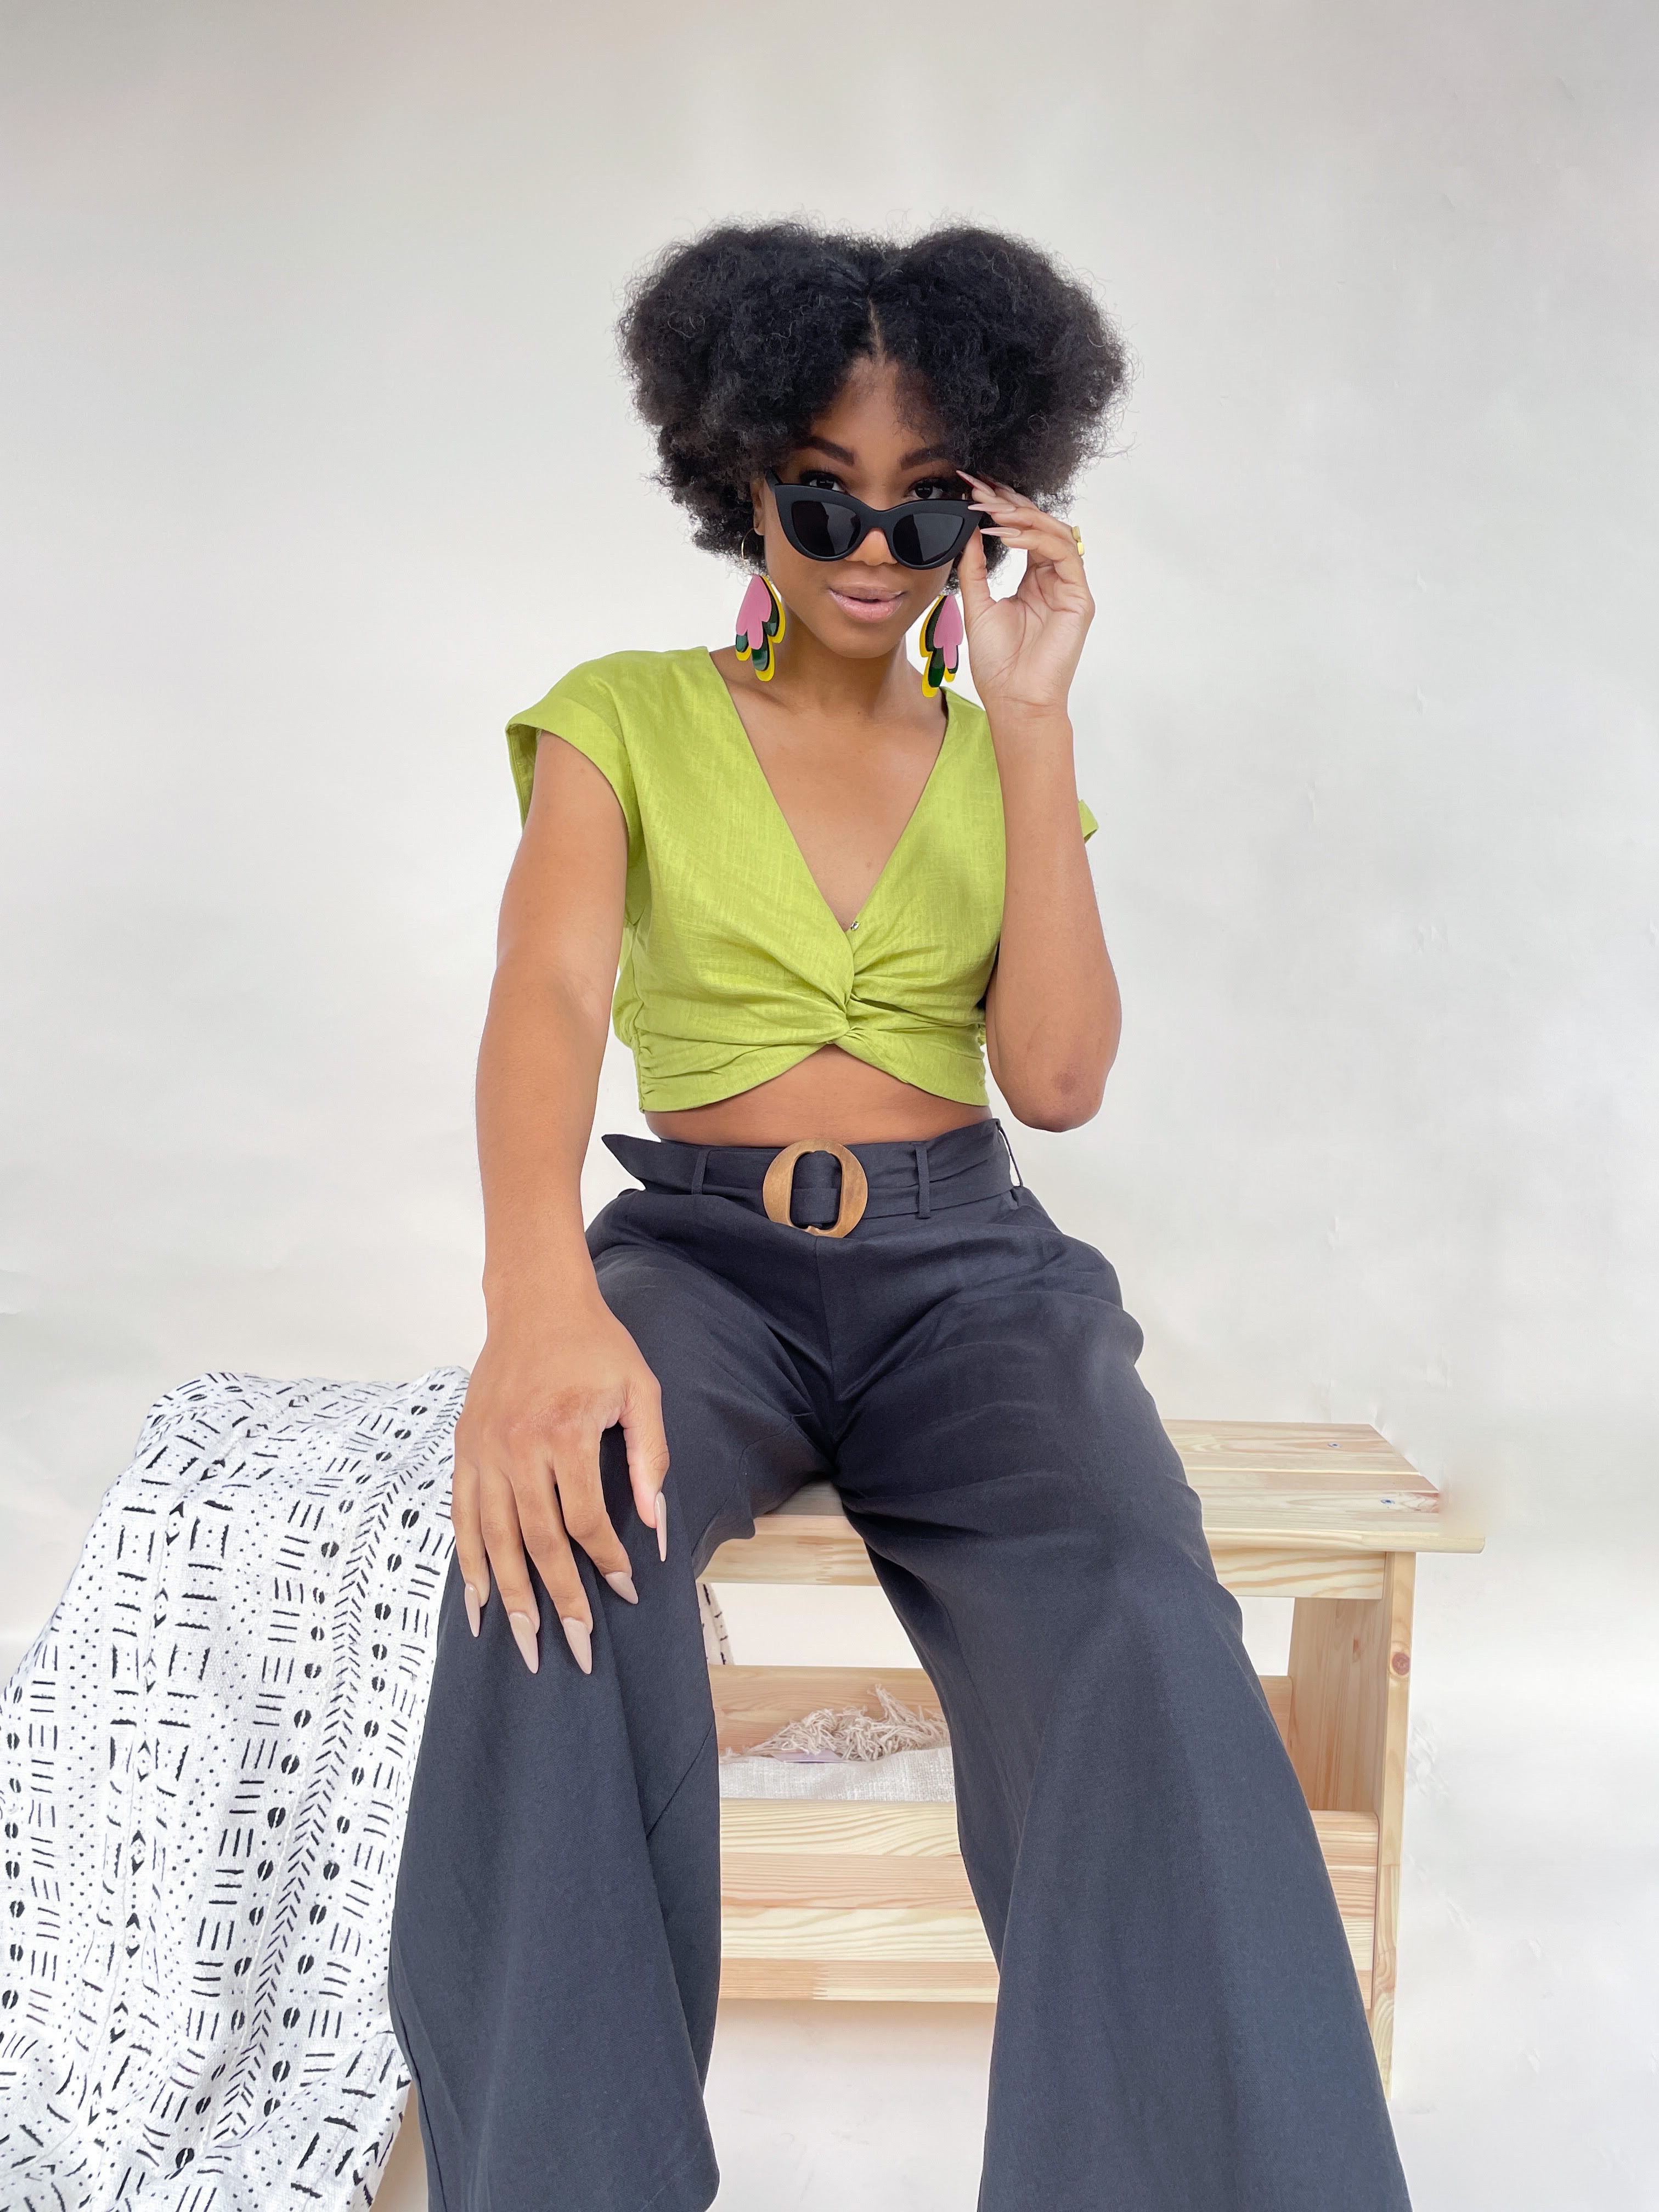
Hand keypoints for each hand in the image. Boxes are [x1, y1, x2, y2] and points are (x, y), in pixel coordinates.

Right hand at [450, 1292, 670, 1674]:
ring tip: (524, 1643)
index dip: (606, 1563)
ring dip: (509, 1597)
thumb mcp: (641, 1392)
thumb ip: (650, 1459)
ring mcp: (484, 1451)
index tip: (624, 1592)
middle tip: (574, 1650)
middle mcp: (518, 1447)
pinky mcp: (464, 1449)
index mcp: (566, 1433)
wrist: (536, 1303)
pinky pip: (462, 1518)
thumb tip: (654, 1525)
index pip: (585, 1520)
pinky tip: (478, 1602)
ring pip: (493, 1540)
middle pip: (537, 1543)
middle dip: (558, 1602)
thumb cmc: (596, 1347)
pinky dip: (469, 1563)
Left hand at [954, 470, 1094, 719]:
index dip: (1000, 508)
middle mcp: (1054, 578)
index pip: (1021, 532)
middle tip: (978, 487)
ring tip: (990, 510)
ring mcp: (1069, 586)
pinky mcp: (1079, 597)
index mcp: (1033, 580)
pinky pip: (1062, 554)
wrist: (1014, 699)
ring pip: (1053, 532)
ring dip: (1020, 517)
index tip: (971, 489)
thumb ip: (975, 567)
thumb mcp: (978, 605)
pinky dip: (1035, 539)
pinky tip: (1008, 534)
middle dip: (1008, 502)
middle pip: (1038, 525)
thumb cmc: (998, 663)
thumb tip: (969, 528)